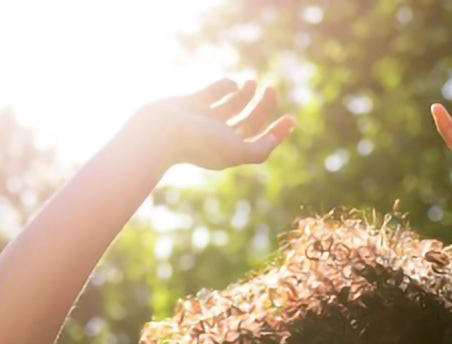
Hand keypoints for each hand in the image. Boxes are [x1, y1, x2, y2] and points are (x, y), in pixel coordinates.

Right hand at [139, 78, 296, 170]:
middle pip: (248, 122)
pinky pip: (213, 93)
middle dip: (262, 107)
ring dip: (244, 94)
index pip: (258, 142)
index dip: (276, 132)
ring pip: (231, 106)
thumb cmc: (199, 143)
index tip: (291, 118)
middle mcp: (217, 137)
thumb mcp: (236, 151)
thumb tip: (275, 138)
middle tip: (270, 89)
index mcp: (229, 152)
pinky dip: (224, 86)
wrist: (159, 132)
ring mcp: (203, 121)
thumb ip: (259, 150)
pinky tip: (231, 84)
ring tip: (251, 84)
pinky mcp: (191, 104)